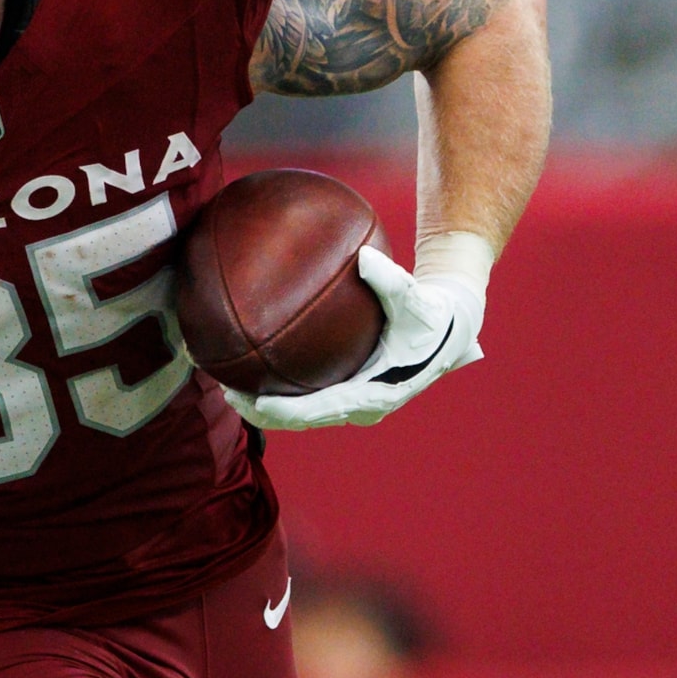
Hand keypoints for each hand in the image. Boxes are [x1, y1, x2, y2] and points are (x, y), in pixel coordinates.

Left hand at [225, 236, 489, 430]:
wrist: (449, 331)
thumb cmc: (431, 314)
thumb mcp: (415, 298)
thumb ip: (390, 281)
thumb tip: (365, 257)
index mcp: (374, 394)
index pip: (320, 410)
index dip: (285, 410)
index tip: (256, 401)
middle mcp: (360, 407)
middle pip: (301, 420)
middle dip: (262, 412)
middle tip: (227, 393)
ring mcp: (352, 404)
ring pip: (301, 414)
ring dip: (265, 406)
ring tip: (229, 388)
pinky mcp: (347, 393)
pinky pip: (308, 398)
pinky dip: (281, 391)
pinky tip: (254, 370)